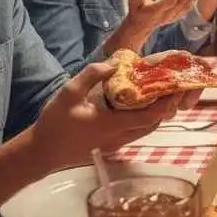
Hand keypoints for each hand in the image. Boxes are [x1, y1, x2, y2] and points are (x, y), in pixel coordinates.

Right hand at [31, 62, 181, 170]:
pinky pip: (136, 132)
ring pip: (146, 130)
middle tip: (170, 87)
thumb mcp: (70, 92)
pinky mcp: (112, 145)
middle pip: (153, 124)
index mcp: (113, 124)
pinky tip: (139, 105)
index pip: (150, 116)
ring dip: (155, 114)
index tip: (174, 87)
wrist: (42, 152)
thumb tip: (115, 63)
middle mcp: (120, 137)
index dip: (166, 103)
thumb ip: (92, 75)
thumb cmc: (55, 122)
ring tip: (158, 93)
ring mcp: (117, 143)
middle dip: (165, 107)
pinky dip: (144, 120)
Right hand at [113, 0, 201, 52]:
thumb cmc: (137, 11)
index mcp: (156, 11)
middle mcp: (166, 15)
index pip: (169, 2)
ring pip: (186, 4)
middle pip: (181, 2)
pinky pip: (187, 7)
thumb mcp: (134, 1)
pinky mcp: (176, 16)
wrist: (140, 27)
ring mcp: (172, 17)